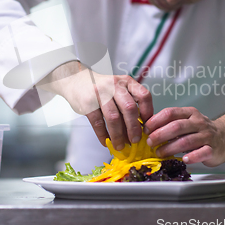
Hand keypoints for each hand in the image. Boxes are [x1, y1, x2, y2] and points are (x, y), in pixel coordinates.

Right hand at [38, 62, 152, 150]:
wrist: (76, 79)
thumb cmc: (101, 88)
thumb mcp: (118, 88)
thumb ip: (129, 103)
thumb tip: (140, 128)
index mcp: (126, 82)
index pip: (144, 96)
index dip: (148, 113)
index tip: (147, 126)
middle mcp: (114, 85)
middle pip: (129, 108)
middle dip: (133, 128)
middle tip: (135, 141)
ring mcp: (100, 93)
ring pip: (113, 117)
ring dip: (118, 135)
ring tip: (120, 145)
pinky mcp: (87, 103)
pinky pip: (98, 122)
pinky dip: (103, 135)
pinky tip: (106, 142)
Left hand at [144, 108, 224, 165]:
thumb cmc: (201, 130)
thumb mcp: (186, 121)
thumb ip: (170, 124)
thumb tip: (147, 129)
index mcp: (189, 113)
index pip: (170, 113)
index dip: (156, 121)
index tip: (146, 130)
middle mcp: (198, 122)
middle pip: (176, 126)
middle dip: (160, 135)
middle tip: (150, 142)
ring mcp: (207, 136)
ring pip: (186, 141)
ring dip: (170, 148)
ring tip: (160, 153)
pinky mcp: (213, 149)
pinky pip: (202, 152)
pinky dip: (192, 156)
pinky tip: (184, 159)